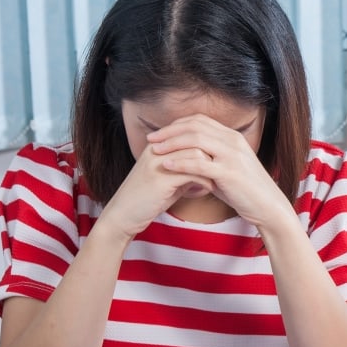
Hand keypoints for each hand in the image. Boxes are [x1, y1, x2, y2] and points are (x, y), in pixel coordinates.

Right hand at [100, 141, 217, 237]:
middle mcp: (157, 149)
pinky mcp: (161, 179)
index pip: (190, 131)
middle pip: (196, 139)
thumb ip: (186, 168)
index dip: (208, 144)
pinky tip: (208, 191)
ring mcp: (158, 162)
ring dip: (211, 169)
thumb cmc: (148, 199)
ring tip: (216, 181)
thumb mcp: (168, 179)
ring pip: (197, 154)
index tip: (219, 159)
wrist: (123, 215)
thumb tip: (208, 165)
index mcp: (158, 145)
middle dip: (213, 155)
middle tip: (223, 170)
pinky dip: (205, 182)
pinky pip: (193, 173)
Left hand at [145, 114, 290, 227]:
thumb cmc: (246, 191)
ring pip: (195, 140)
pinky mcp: (229, 172)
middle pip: (195, 127)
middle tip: (151, 139)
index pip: (200, 121)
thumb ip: (211, 158)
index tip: (160, 133)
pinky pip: (199, 163)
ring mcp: (232, 155)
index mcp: (232, 137)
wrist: (268, 206)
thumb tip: (189, 157)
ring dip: (171, 144)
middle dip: (169, 132)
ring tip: (155, 150)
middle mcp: (233, 141)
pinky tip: (167, 165)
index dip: (177, 125)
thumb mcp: (228, 168)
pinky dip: (180, 163)